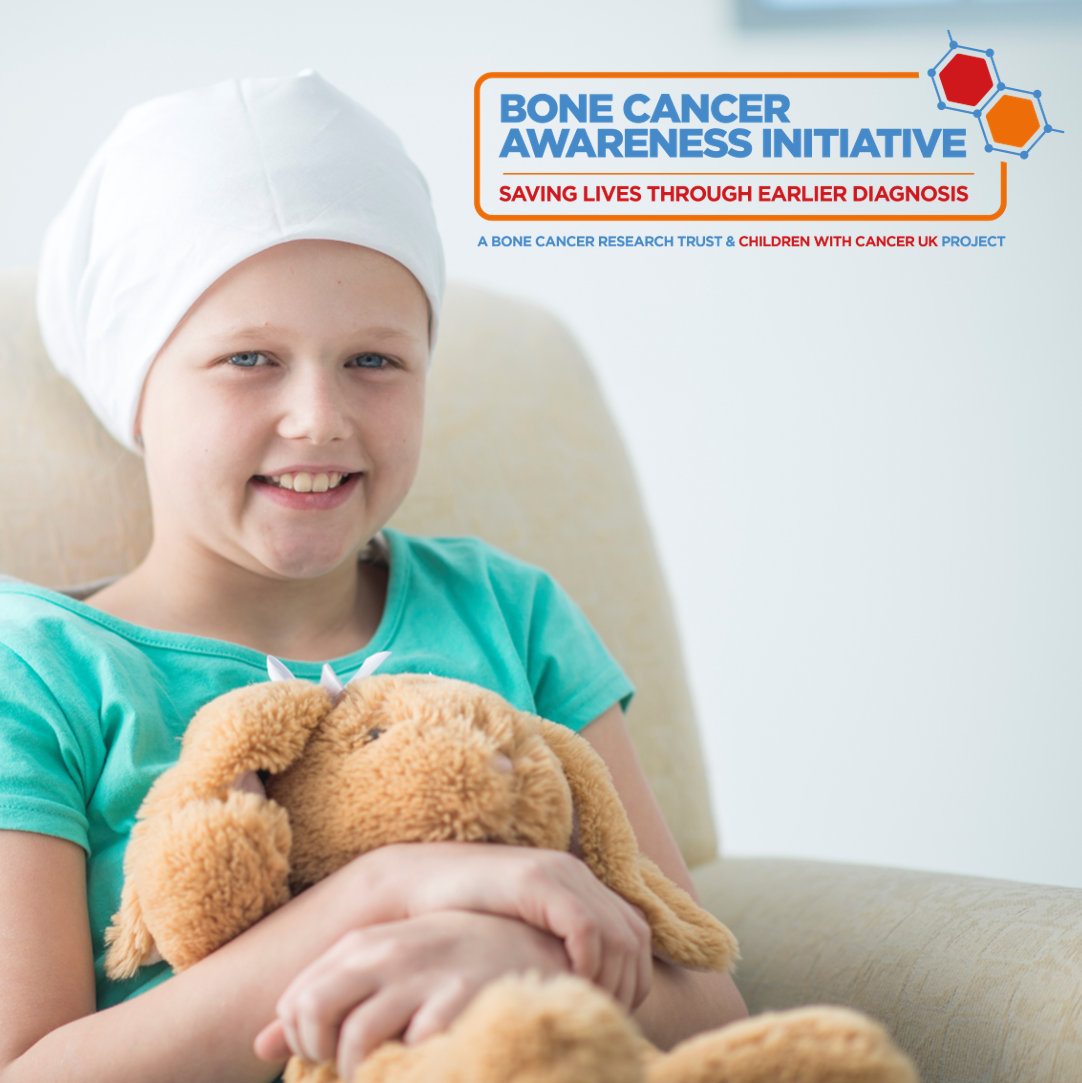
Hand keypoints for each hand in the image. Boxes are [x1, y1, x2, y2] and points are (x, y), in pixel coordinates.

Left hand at [253, 910, 566, 1078]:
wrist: (531, 948)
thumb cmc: (447, 967)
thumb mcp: (385, 972)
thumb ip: (327, 1001)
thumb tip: (260, 1045)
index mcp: (366, 944)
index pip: (298, 998)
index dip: (306, 1039)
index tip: (334, 1053)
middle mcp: (389, 953)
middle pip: (315, 1013)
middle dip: (325, 1055)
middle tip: (356, 1067)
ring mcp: (424, 976)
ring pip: (357, 1043)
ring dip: (365, 1074)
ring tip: (391, 1070)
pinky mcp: (459, 1003)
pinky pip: (411, 1054)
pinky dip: (408, 1071)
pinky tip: (425, 1063)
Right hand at [363, 842, 652, 1010]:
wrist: (417, 881)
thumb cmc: (464, 915)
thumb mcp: (521, 930)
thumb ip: (554, 944)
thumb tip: (586, 988)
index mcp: (579, 882)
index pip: (636, 934)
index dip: (633, 978)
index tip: (612, 1010)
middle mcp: (576, 872)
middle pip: (634, 936)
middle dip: (627, 985)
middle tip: (604, 1017)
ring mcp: (558, 872)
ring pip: (618, 934)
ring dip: (610, 978)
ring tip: (586, 1004)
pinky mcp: (535, 879)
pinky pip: (585, 926)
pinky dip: (587, 959)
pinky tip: (568, 977)